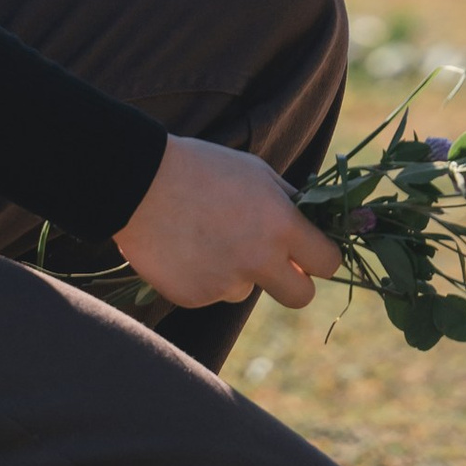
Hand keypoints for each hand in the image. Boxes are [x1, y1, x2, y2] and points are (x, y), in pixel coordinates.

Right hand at [113, 133, 342, 314]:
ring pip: (247, 289)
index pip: (328, 262)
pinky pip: (212, 292)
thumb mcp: (254, 171)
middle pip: (300, 296)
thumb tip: (312, 221)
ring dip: (236, 271)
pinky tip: (183, 245)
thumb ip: (287, 201)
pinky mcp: (196, 298)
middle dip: (295, 283)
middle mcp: (258, 260)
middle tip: (274, 264)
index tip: (313, 254)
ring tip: (205, 235)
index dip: (323, 258)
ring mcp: (225, 283)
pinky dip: (203, 275)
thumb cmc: (200, 167)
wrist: (138, 181)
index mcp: (279, 225)